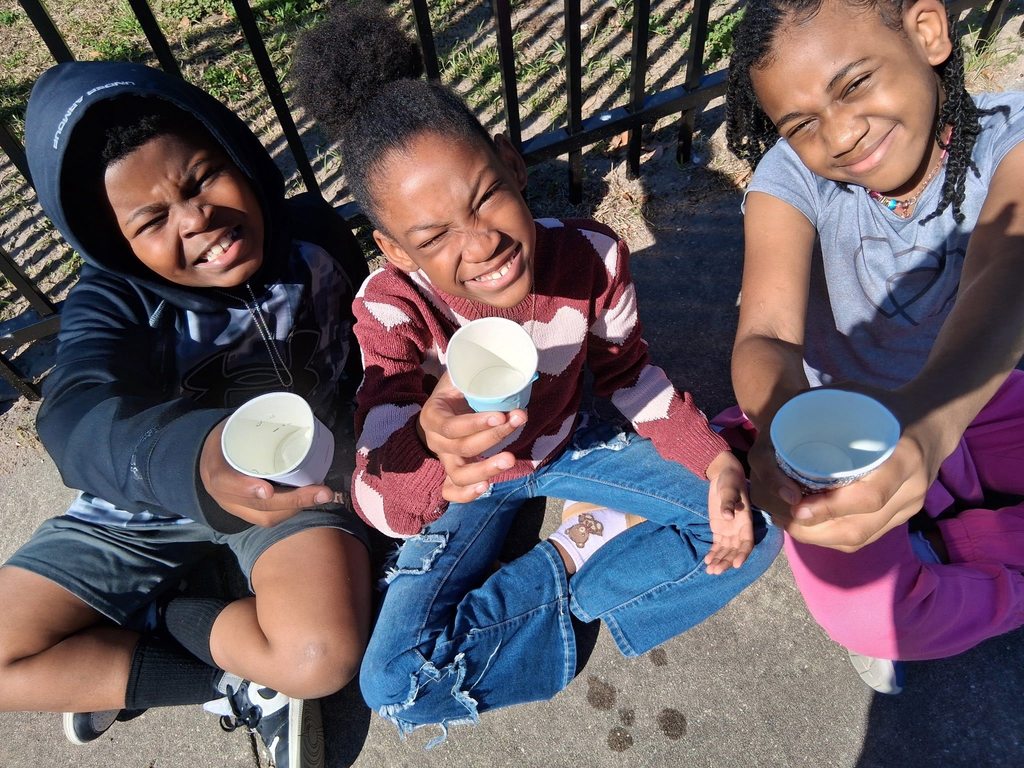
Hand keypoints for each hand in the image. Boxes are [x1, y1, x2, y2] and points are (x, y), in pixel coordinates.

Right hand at [199, 419, 334, 526]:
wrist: (210, 459)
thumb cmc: (227, 439)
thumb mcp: (232, 426)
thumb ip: (255, 424)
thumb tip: (291, 415)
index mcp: (215, 469)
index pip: (225, 481)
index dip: (246, 487)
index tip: (267, 489)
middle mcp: (223, 495)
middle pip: (257, 505)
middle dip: (293, 501)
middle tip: (322, 492)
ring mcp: (236, 507)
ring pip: (266, 517)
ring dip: (297, 508)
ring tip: (321, 494)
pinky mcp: (247, 513)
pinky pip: (269, 519)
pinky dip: (291, 511)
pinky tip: (309, 500)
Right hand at [418, 373, 526, 502]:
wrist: (445, 405)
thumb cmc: (457, 388)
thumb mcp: (460, 375)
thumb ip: (474, 373)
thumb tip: (509, 369)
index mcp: (432, 416)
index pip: (451, 426)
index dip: (475, 424)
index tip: (501, 415)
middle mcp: (435, 441)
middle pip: (461, 448)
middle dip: (493, 437)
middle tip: (518, 421)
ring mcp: (443, 459)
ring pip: (458, 474)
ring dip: (486, 469)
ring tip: (510, 459)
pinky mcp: (452, 472)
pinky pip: (451, 491)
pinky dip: (466, 494)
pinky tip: (487, 487)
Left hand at [704, 451, 754, 573]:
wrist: (723, 475)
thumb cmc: (730, 480)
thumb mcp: (729, 489)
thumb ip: (728, 502)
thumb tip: (727, 516)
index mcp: (745, 521)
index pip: (747, 542)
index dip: (743, 553)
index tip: (737, 564)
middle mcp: (739, 529)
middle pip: (735, 550)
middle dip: (727, 562)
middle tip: (716, 571)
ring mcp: (729, 530)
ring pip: (726, 550)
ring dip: (720, 561)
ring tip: (711, 571)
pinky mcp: (719, 529)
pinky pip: (718, 545)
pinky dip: (714, 554)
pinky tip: (707, 562)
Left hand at [748, 384, 941, 550]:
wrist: (934, 421)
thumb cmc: (886, 406)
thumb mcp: (858, 395)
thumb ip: (822, 406)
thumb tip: (777, 422)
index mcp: (904, 455)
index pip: (869, 495)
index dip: (830, 507)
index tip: (797, 508)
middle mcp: (912, 487)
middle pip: (859, 527)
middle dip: (814, 530)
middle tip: (781, 517)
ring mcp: (910, 506)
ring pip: (860, 537)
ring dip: (819, 537)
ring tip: (789, 523)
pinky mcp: (904, 515)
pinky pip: (866, 537)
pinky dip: (833, 536)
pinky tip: (810, 527)